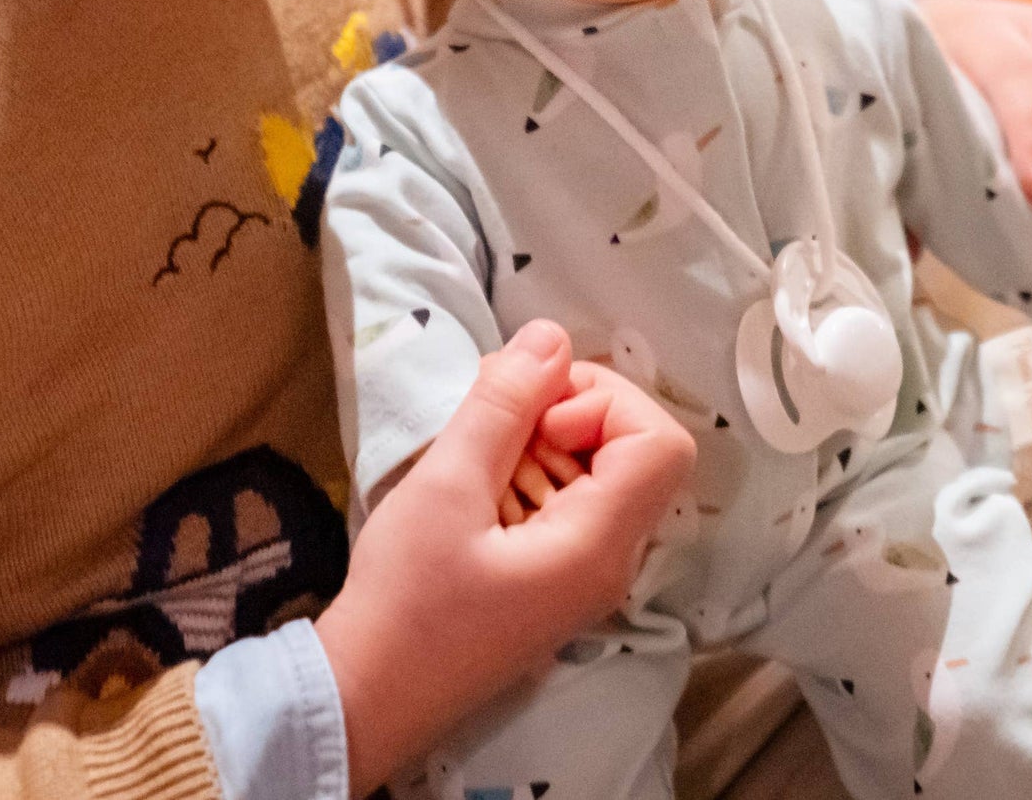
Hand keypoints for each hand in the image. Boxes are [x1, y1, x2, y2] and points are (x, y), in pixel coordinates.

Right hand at [316, 323, 693, 796]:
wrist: (371, 690)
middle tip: (490, 415)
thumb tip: (551, 339)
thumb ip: (503, 405)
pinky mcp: (554, 579)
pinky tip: (473, 482)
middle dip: (564, 410)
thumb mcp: (448, 484)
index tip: (535, 414)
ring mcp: (584, 576)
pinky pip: (570, 503)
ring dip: (539, 440)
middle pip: (633, 451)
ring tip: (471, 449)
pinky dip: (528, 473)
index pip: (660, 442)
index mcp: (598, 546)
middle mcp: (610, 563)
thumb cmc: (408, 594)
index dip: (603, 403)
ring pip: (597, 472)